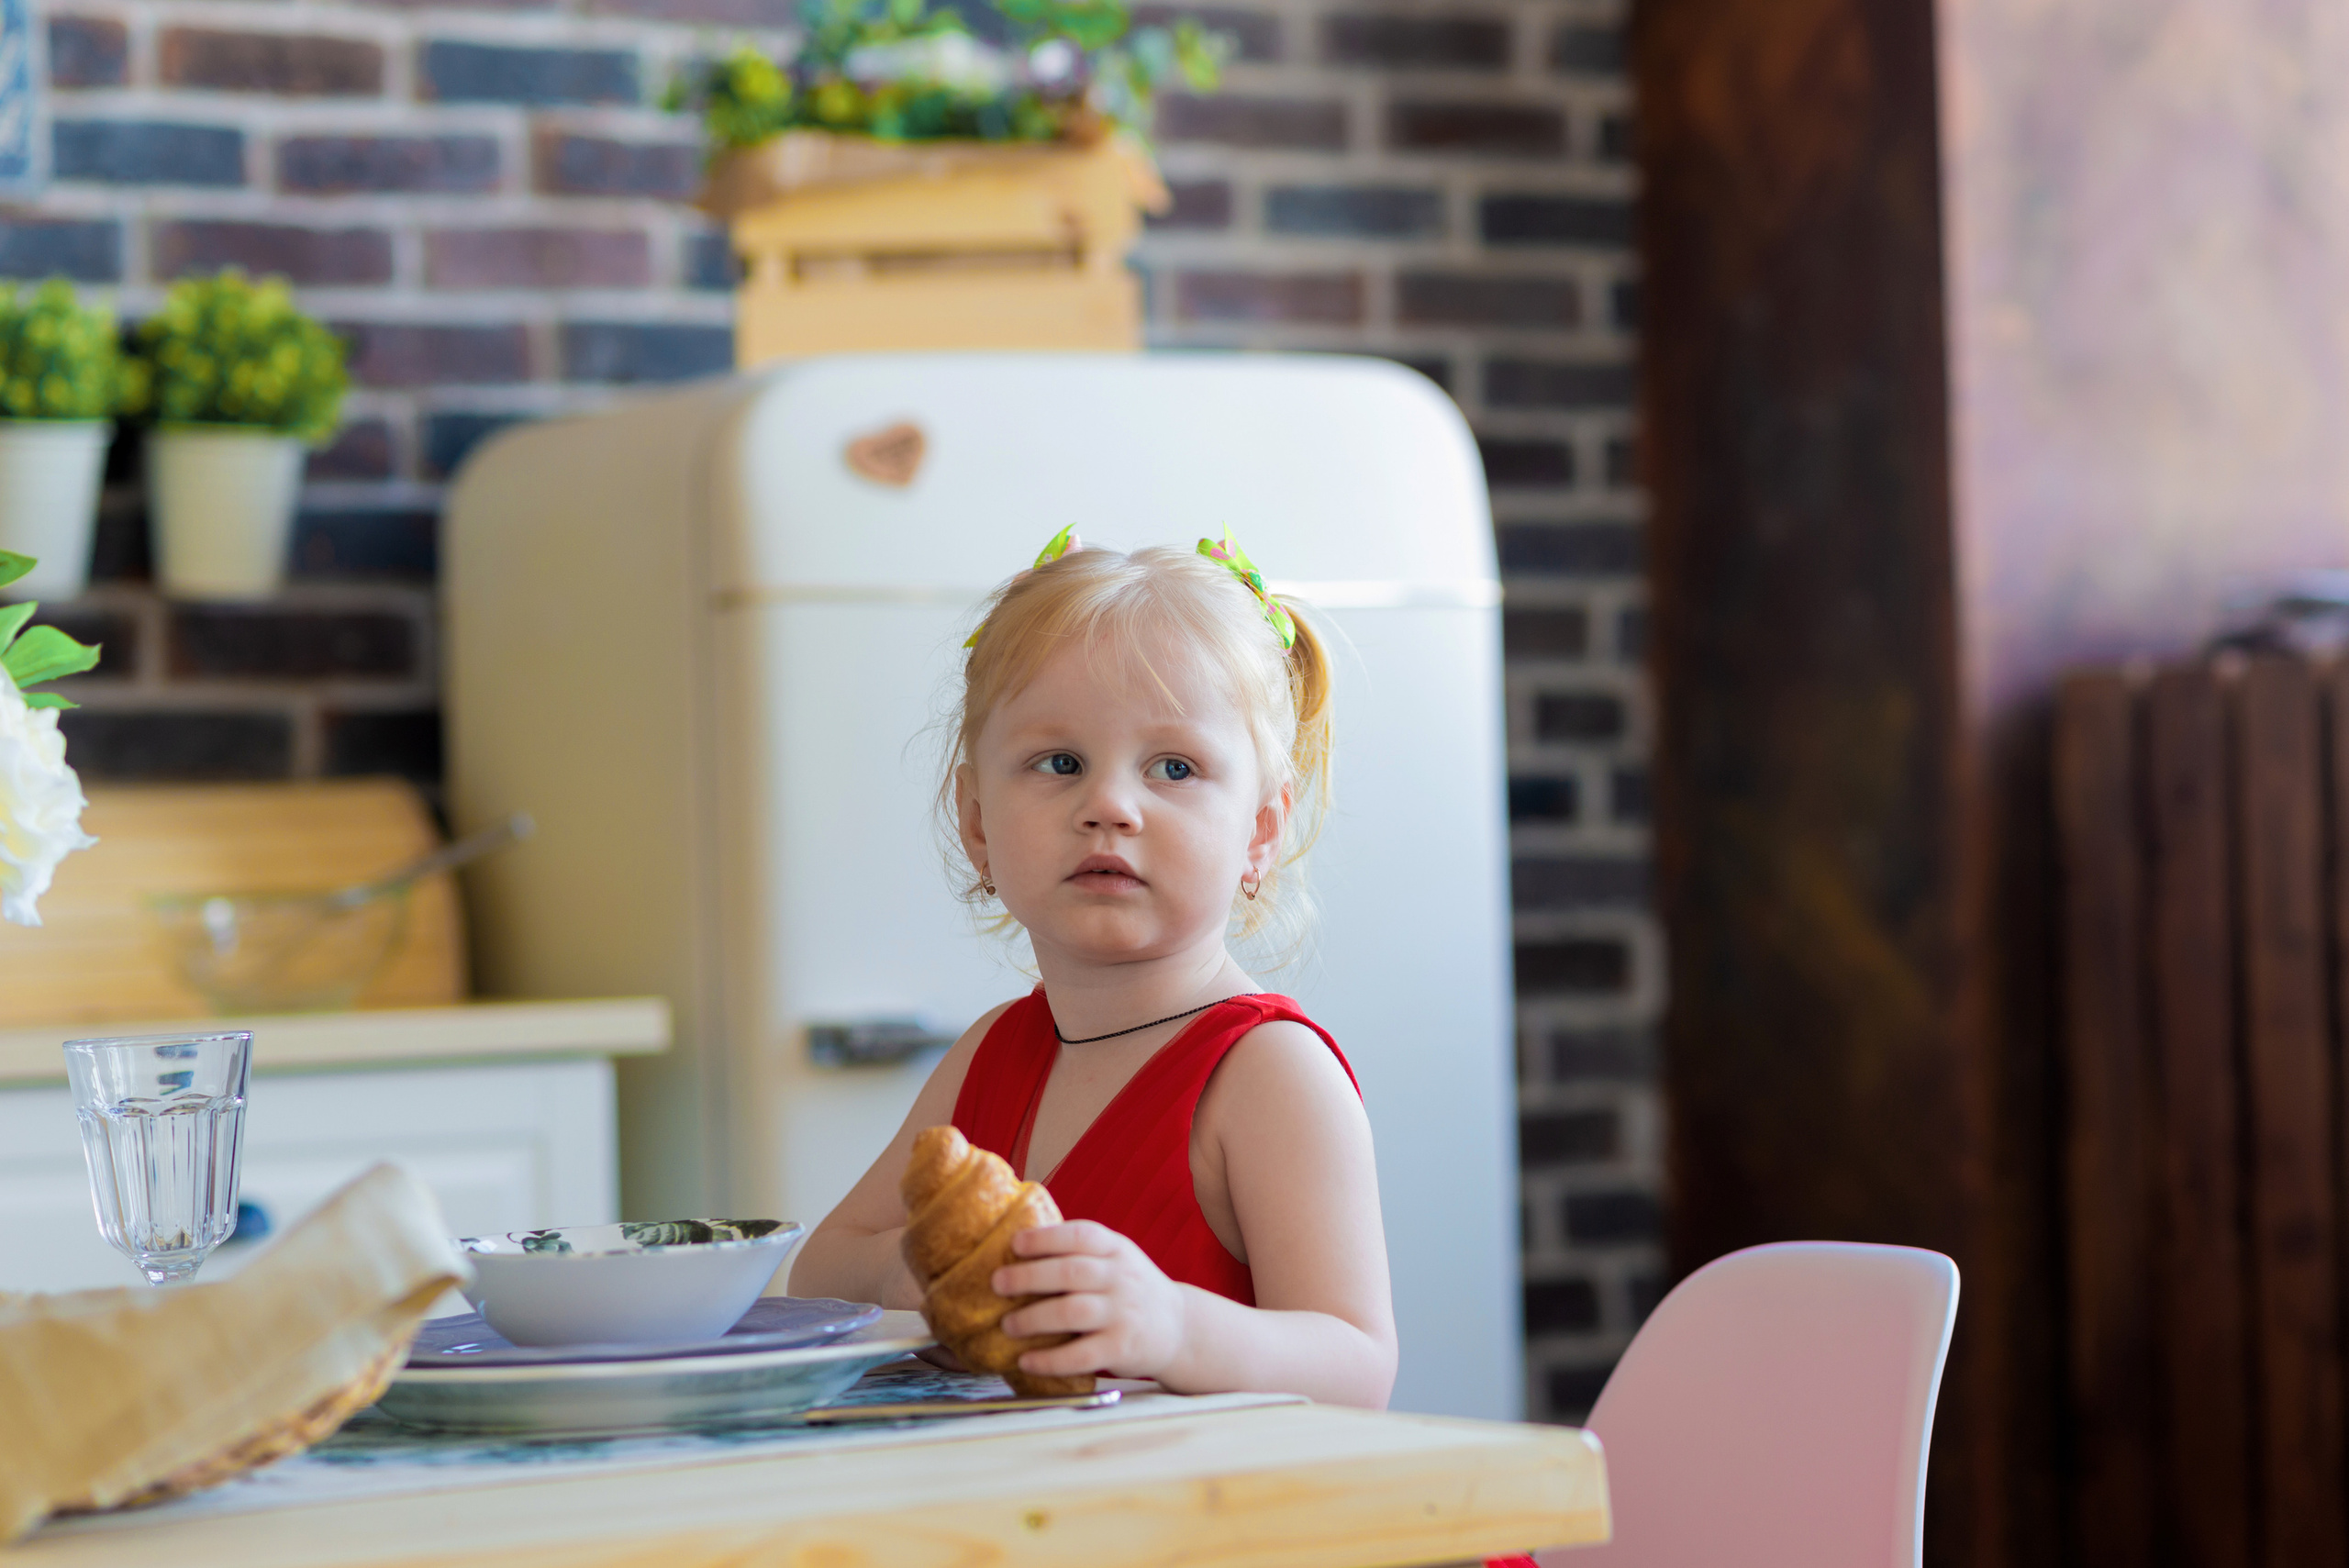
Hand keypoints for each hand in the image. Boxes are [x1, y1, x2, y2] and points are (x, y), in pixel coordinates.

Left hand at [994, 1221, 1188, 1381]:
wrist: (1179, 1327)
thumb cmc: (1131, 1290)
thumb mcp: (1116, 1259)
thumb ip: (1079, 1254)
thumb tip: (1015, 1251)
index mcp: (1116, 1249)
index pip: (1080, 1236)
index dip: (1045, 1238)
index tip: (1015, 1244)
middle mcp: (1121, 1278)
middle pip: (1070, 1273)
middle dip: (1028, 1277)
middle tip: (997, 1283)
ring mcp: (1124, 1313)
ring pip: (1073, 1312)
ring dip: (1033, 1319)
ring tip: (1008, 1325)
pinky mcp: (1122, 1348)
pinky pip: (1081, 1355)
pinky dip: (1049, 1360)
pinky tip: (1027, 1361)